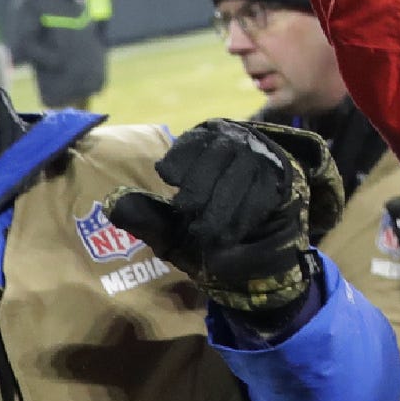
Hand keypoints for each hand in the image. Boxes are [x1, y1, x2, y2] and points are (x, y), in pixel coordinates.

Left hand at [107, 120, 337, 320]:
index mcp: (208, 142)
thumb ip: (146, 215)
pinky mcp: (287, 179)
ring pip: (245, 172)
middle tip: (192, 221)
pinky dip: (247, 214)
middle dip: (202, 189)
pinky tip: (233, 233)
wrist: (252, 260)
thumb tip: (112, 202)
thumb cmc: (206, 235)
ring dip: (223, 207)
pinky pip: (268, 189)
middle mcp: (240, 140)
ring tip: (209, 234)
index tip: (170, 180)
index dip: (183, 160)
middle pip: (222, 153)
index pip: (195, 140)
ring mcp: (267, 158)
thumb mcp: (171, 230)